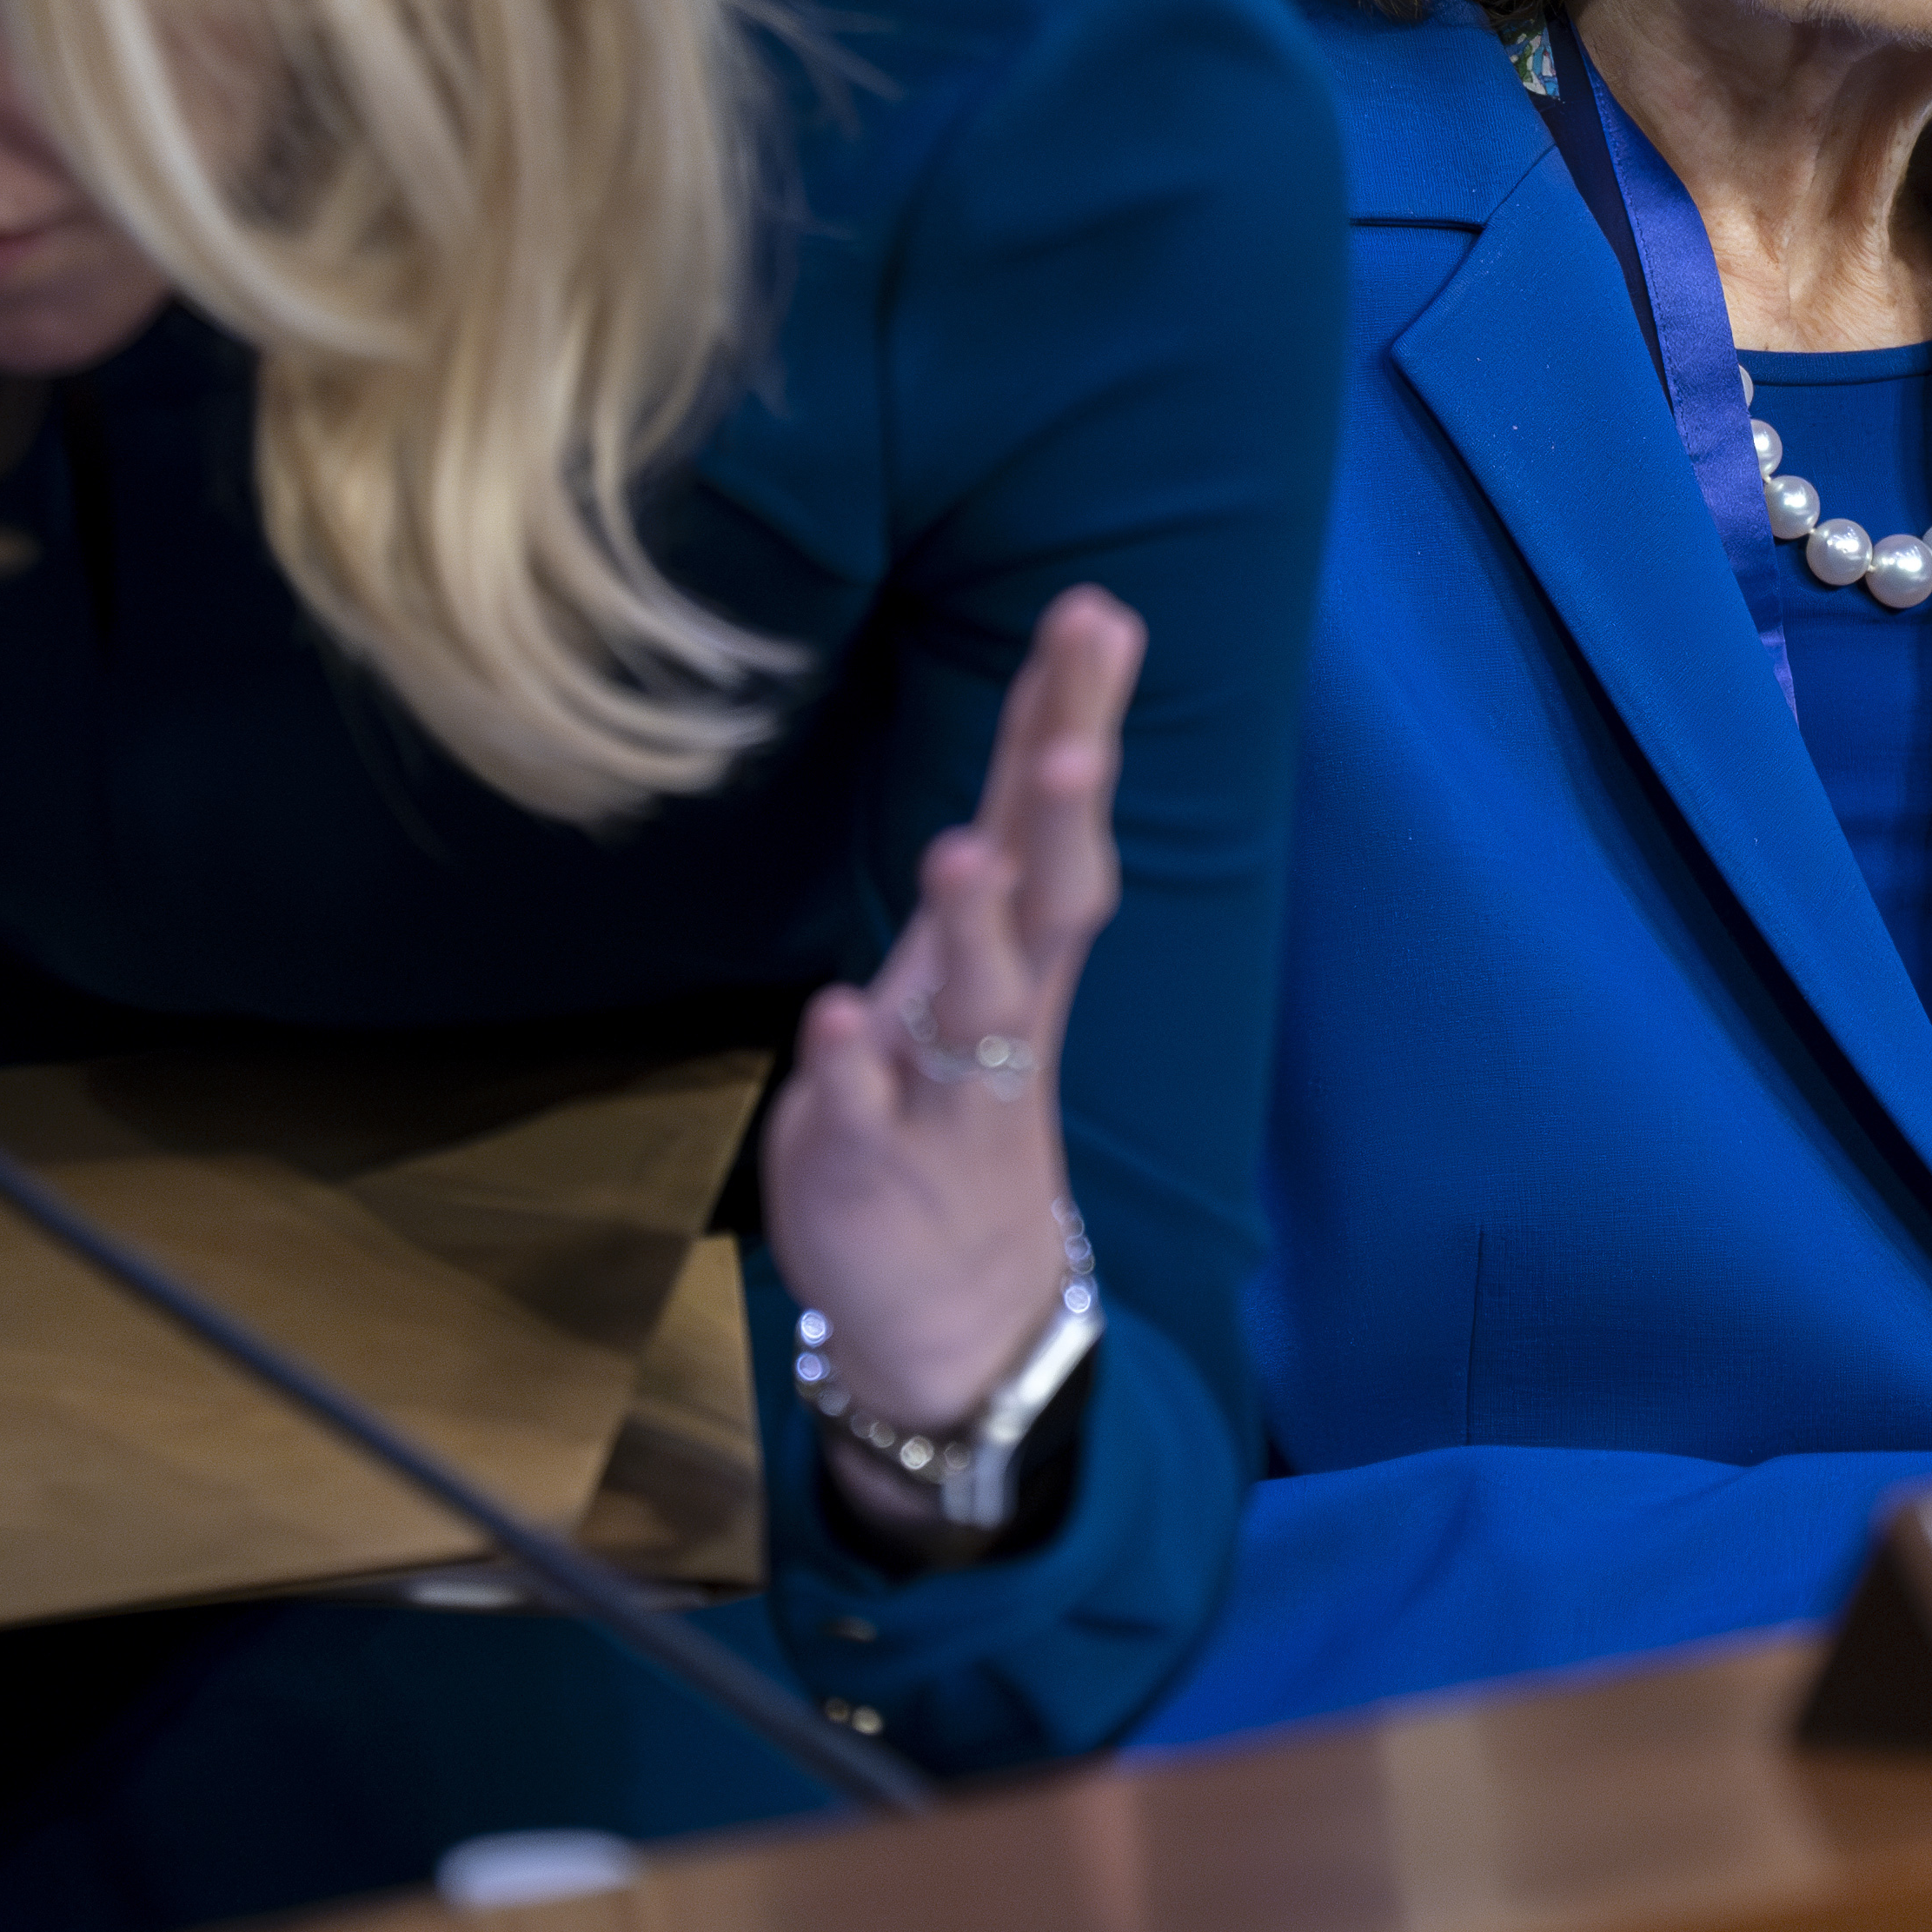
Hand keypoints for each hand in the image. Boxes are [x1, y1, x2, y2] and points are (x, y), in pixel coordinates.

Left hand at [765, 589, 1136, 1450]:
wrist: (954, 1318)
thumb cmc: (952, 1107)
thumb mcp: (983, 971)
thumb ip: (1007, 859)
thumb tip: (1054, 723)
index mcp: (1019, 954)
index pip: (1053, 817)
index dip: (1073, 716)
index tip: (1096, 613)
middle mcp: (1000, 1013)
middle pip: (1050, 903)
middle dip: (1061, 820)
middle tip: (1073, 741)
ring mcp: (946, 1093)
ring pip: (971, 1008)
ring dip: (969, 931)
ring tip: (958, 855)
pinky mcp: (875, 1166)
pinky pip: (866, 1114)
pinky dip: (853, 1070)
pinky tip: (834, 1023)